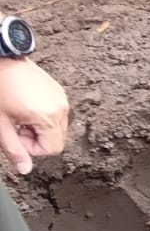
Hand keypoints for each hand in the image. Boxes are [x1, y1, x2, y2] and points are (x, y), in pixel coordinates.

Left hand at [0, 59, 69, 175]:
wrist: (4, 61)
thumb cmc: (0, 90)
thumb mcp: (1, 125)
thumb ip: (14, 150)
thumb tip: (25, 169)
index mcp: (48, 118)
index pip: (52, 149)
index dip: (32, 148)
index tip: (16, 135)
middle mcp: (61, 109)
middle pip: (57, 139)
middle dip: (37, 139)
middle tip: (17, 126)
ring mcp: (62, 98)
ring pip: (57, 127)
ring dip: (40, 128)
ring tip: (21, 115)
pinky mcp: (59, 91)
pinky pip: (57, 113)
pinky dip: (43, 116)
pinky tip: (26, 105)